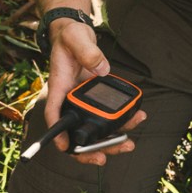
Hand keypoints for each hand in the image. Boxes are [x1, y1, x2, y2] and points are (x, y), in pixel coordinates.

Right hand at [43, 17, 145, 166]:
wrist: (78, 35)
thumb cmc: (70, 37)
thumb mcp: (76, 38)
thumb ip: (87, 51)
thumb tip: (102, 69)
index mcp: (60, 88)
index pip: (54, 114)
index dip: (58, 135)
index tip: (67, 148)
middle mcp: (71, 99)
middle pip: (77, 132)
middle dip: (92, 148)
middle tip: (105, 157)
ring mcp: (85, 101)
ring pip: (96, 129)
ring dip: (111, 140)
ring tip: (129, 143)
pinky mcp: (97, 98)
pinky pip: (109, 115)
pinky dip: (122, 121)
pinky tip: (137, 117)